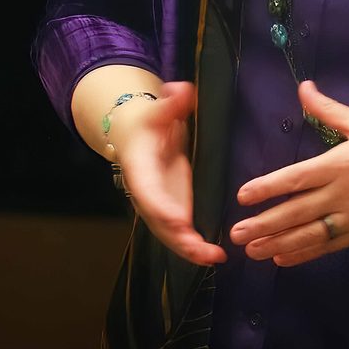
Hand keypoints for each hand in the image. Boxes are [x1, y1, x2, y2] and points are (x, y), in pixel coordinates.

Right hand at [109, 81, 225, 265]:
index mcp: (139, 169)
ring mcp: (157, 205)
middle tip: (203, 250)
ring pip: (169, 234)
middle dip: (180, 238)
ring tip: (215, 258)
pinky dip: (193, 247)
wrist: (134, 135)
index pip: (148, 191)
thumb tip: (183, 90)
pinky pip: (178, 234)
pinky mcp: (170, 210)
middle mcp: (145, 193)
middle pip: (158, 222)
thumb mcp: (158, 110)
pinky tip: (215, 256)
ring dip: (189, 250)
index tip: (179, 220)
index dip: (161, 207)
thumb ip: (171, 103)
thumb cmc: (148, 123)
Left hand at [227, 81, 348, 266]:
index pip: (296, 178)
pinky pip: (329, 246)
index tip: (242, 196)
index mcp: (341, 164)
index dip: (267, 188)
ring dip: (278, 244)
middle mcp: (343, 194)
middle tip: (234, 234)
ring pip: (309, 235)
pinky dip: (305, 254)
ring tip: (251, 251)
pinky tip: (282, 258)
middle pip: (296, 212)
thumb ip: (329, 110)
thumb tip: (303, 87)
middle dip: (264, 224)